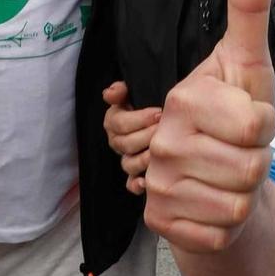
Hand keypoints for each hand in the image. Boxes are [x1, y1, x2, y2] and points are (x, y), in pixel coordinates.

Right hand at [103, 80, 160, 195]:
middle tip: (164, 129)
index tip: (159, 113)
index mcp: (114, 121)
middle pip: (125, 144)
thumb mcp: (135, 91)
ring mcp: (126, 159)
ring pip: (128, 164)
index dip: (139, 119)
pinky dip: (136, 185)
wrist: (163, 117)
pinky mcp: (135, 174)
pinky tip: (145, 182)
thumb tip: (111, 93)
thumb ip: (121, 90)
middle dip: (146, 136)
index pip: (119, 123)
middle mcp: (117, 141)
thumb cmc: (149, 103)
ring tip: (159, 152)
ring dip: (143, 159)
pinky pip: (130, 184)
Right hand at [145, 0, 274, 254]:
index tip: (250, 117)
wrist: (216, 176)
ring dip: (245, 194)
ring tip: (230, 175)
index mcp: (183, 99)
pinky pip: (222, 232)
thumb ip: (249, 9)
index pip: (256, 126)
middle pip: (251, 168)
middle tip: (240, 151)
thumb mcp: (250, 63)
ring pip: (238, 204)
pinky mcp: (162, 224)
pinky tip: (215, 204)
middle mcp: (162, 142)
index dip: (266, 125)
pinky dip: (229, 225)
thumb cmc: (237, 115)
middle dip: (258, 163)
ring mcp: (158, 186)